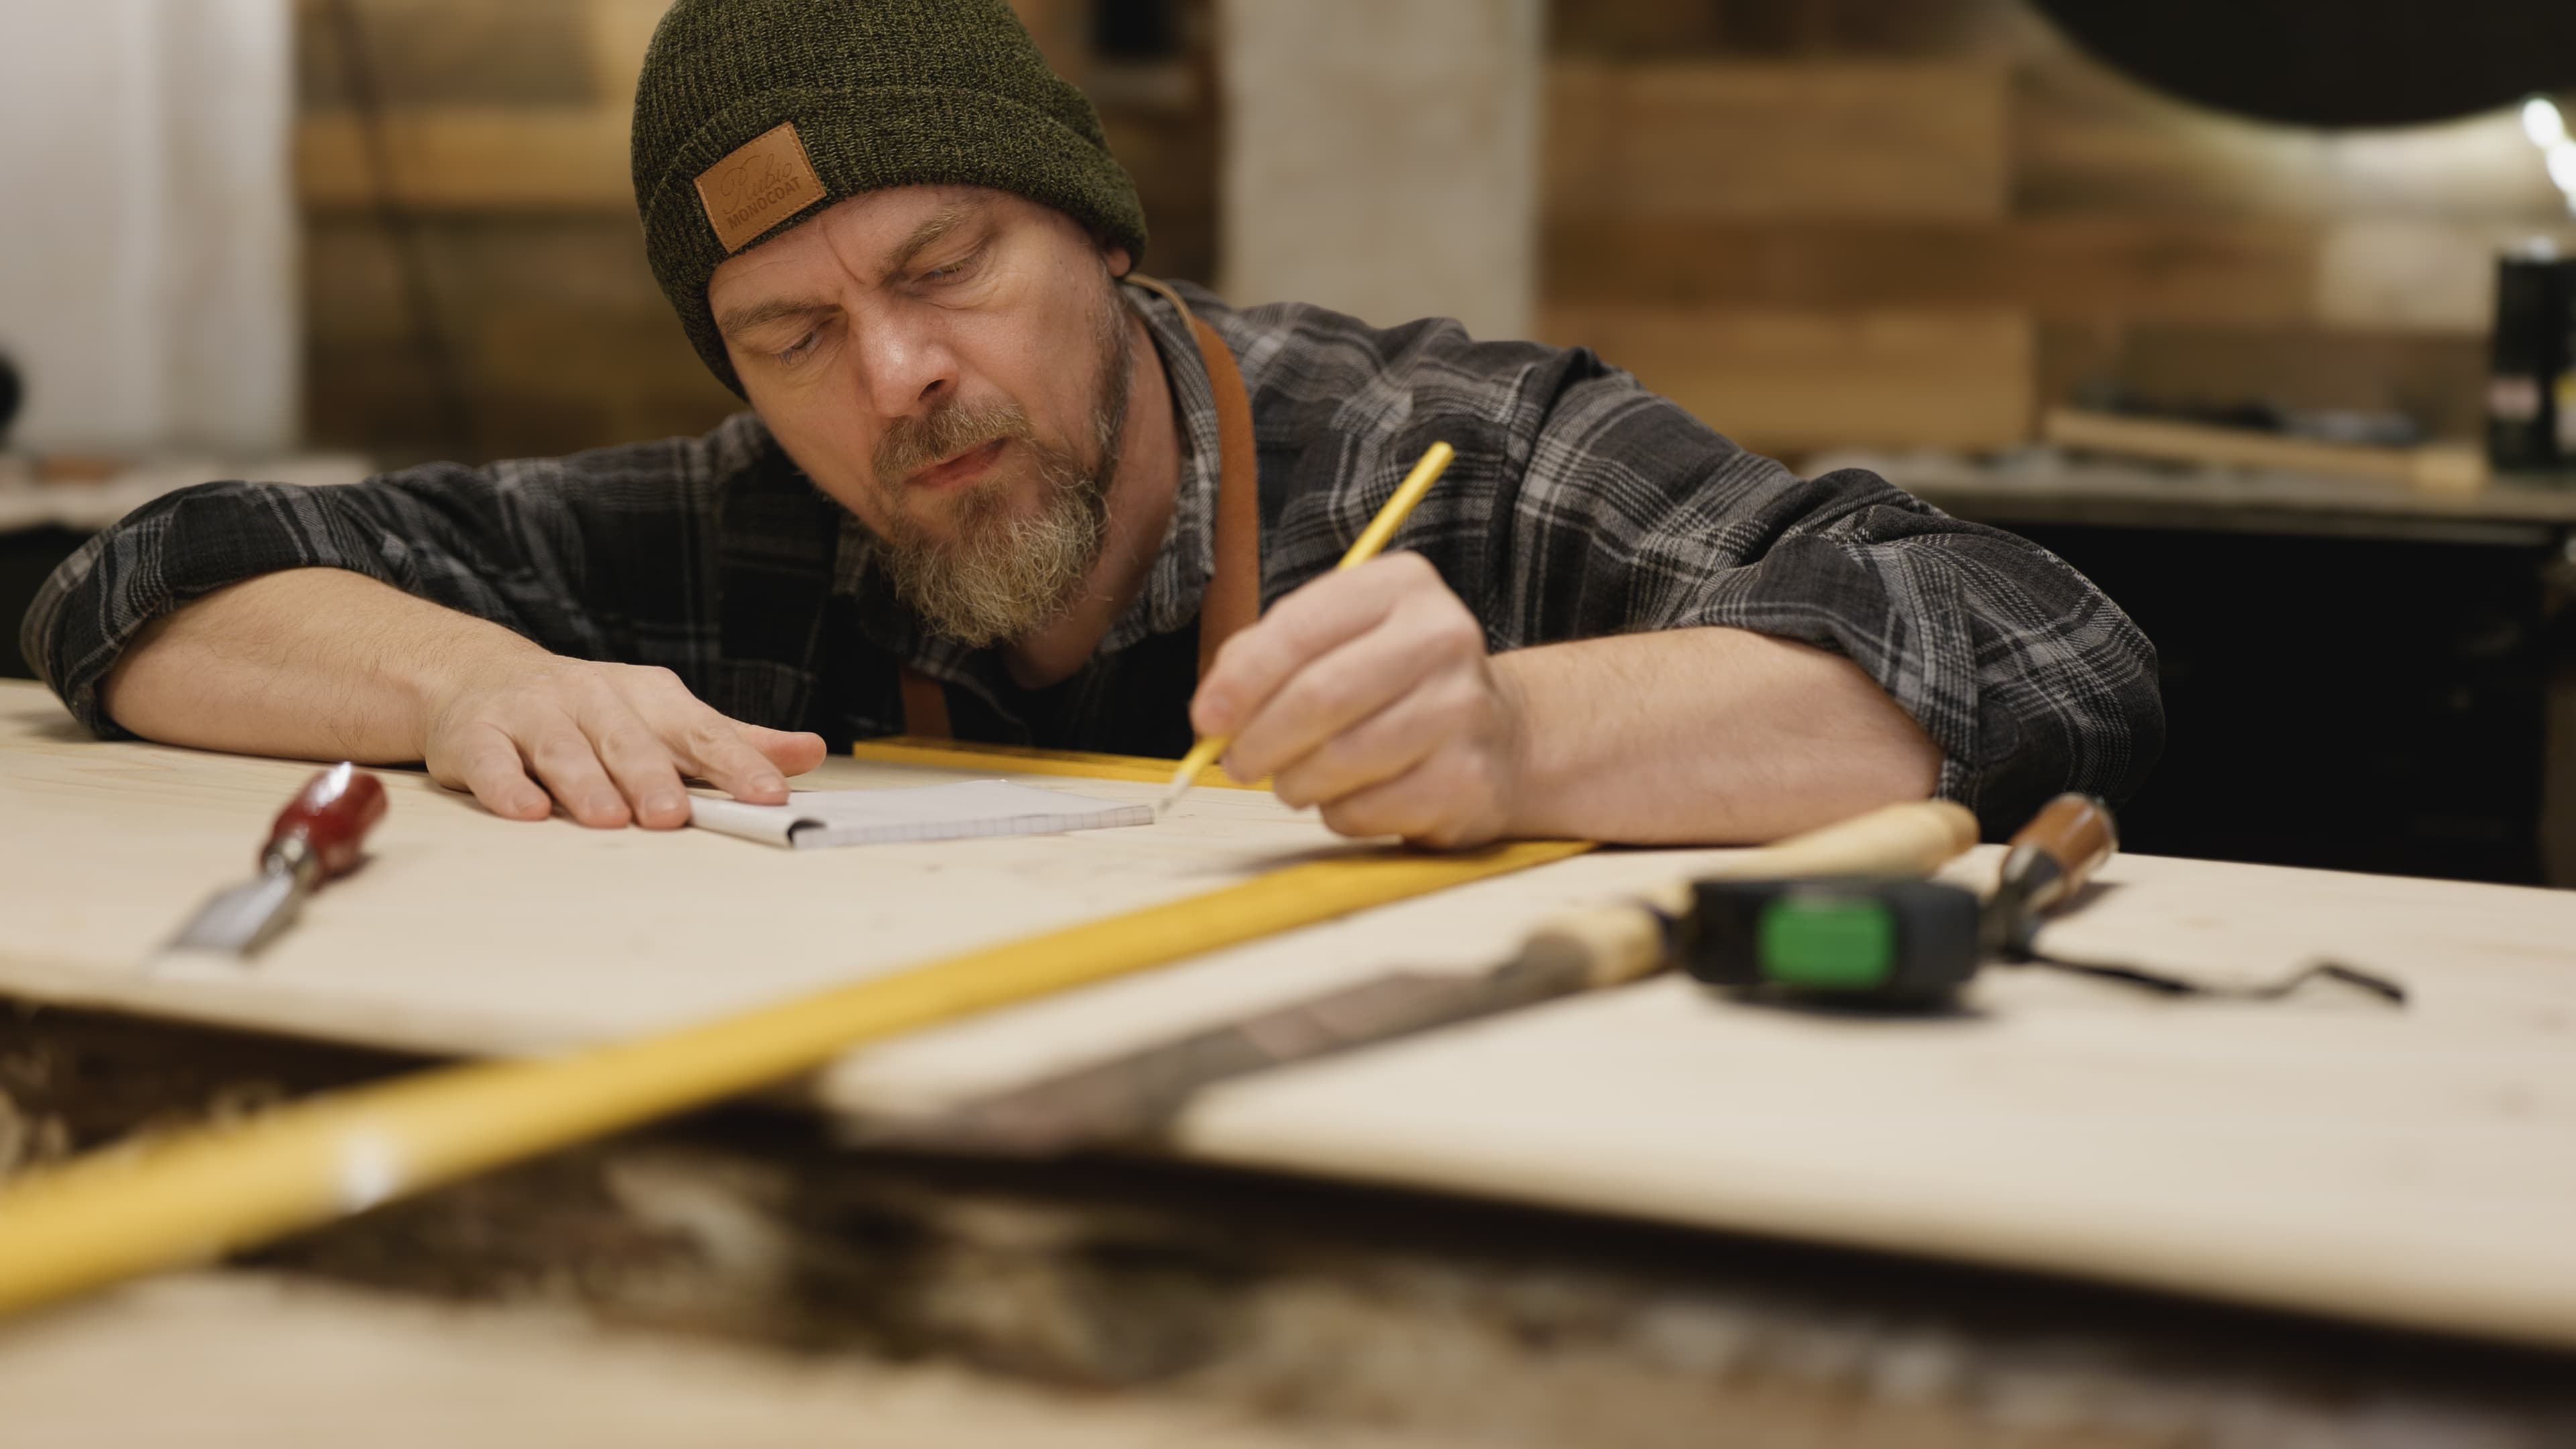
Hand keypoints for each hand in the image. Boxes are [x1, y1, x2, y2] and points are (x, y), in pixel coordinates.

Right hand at [421, 655, 825, 828]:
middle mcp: (592, 698)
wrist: (479, 674)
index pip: (701, 731)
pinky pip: (492, 762)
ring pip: (563, 748)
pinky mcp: (476, 737)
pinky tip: (527, 810)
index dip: (736, 763)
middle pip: (629, 740)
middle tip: (675, 815)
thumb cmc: (590, 709)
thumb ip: (733, 741)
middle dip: (653, 777)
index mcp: (648, 697)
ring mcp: (533, 715)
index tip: (770, 795)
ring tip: (609, 818)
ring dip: (586, 783)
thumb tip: (809, 752)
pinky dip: (508, 785)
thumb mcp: (665, 717)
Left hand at [1191, 552, 1526, 846]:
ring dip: (1295, 782)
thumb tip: (1215, 709)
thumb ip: (1268, 655)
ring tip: (1294, 780)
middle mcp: (1443, 637)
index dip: (1241, 679)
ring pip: (1339, 760)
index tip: (1206, 716)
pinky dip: (1338, 813)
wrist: (1498, 735)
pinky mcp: (1468, 780)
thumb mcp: (1339, 639)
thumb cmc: (1392, 683)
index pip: (1301, 629)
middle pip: (1320, 696)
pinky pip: (1367, 809)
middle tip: (1237, 762)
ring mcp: (1463, 710)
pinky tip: (1349, 796)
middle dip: (1259, 739)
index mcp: (1402, 586)